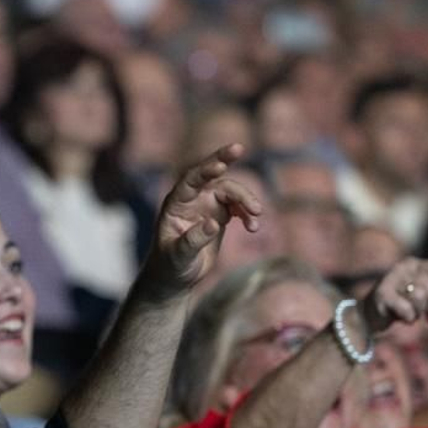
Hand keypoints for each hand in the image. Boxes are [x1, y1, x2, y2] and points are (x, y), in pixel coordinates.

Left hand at [143, 143, 262, 292]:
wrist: (176, 278)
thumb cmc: (170, 265)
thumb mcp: (179, 255)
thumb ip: (194, 240)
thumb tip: (213, 223)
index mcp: (176, 204)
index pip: (190, 180)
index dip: (205, 170)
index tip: (221, 165)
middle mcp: (192, 200)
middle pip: (213, 177)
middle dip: (225, 161)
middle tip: (239, 149)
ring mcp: (207, 205)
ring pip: (230, 191)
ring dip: (246, 200)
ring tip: (257, 217)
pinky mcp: (219, 215)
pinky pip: (238, 207)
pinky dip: (248, 214)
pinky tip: (254, 227)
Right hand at [360, 258, 427, 335]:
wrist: (369, 317)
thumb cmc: (402, 306)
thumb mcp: (425, 296)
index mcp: (412, 264)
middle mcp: (401, 267)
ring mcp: (390, 279)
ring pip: (420, 296)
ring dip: (420, 312)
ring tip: (412, 315)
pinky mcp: (382, 294)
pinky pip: (407, 309)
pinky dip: (409, 318)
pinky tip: (401, 318)